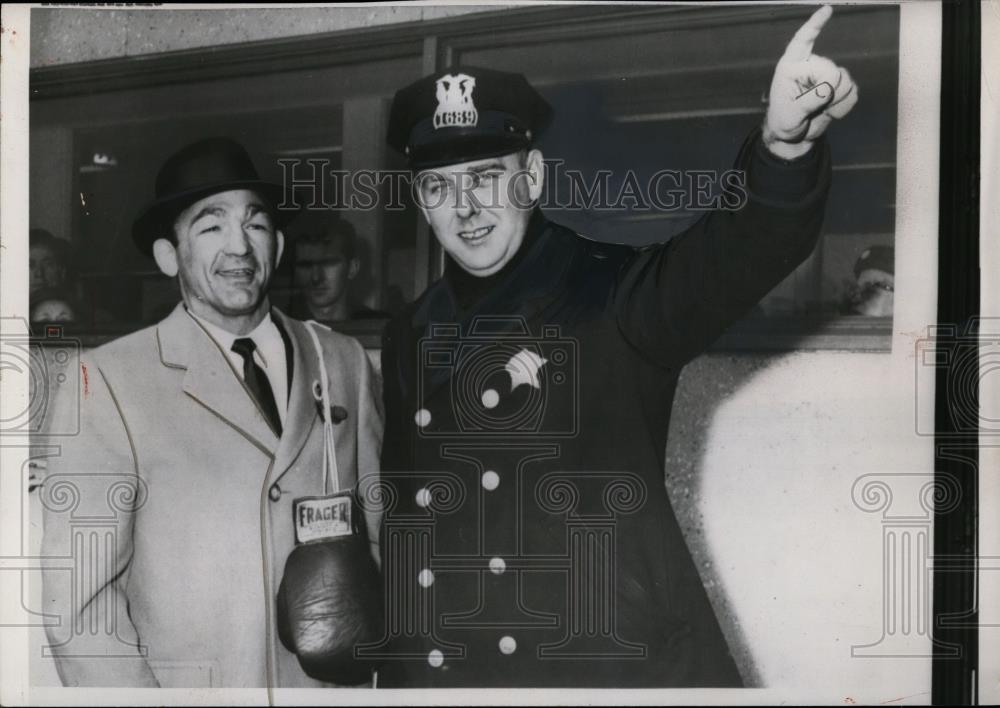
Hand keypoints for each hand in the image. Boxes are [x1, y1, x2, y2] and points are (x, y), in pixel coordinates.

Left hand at [762, 5, 858, 159]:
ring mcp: (826, 74)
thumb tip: (828, 89)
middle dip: (826, 94)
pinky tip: (830, 112)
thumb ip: (807, 102)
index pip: (802, 42)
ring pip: (845, 82)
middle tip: (809, 109)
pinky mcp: (839, 85)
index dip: (815, 26)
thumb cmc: (784, 122)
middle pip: (832, 71)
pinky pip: (852, 93)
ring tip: (818, 110)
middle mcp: (810, 66)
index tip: (827, 10)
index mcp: (790, 66)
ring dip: (835, 102)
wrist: (794, 137)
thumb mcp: (789, 116)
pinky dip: (843, 107)